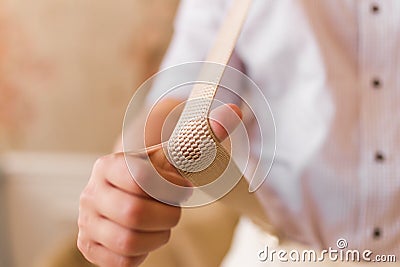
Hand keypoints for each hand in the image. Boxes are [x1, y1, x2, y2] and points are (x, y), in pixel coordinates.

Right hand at [77, 103, 241, 266]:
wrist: (130, 191)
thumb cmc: (156, 174)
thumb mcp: (175, 155)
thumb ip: (202, 135)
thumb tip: (235, 111)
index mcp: (110, 165)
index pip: (141, 179)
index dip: (171, 187)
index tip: (181, 186)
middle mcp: (92, 193)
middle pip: (134, 213)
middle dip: (166, 215)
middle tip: (173, 209)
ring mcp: (87, 221)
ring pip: (128, 241)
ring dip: (157, 236)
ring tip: (161, 224)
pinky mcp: (89, 245)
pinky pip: (119, 262)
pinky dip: (141, 254)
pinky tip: (146, 237)